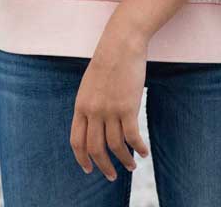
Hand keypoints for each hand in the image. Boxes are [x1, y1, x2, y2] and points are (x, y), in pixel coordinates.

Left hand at [70, 30, 149, 180]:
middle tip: (112, 176)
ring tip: (131, 167)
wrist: (121, 45)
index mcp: (80, 106)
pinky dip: (138, 148)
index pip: (76, 141)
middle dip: (103, 166)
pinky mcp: (128, 107)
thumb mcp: (90, 85)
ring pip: (115, 146)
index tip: (89, 169)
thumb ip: (90, 105)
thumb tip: (95, 125)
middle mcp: (93, 111)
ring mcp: (110, 110)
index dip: (82, 158)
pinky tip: (144, 153)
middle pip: (95, 148)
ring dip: (124, 160)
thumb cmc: (108, 62)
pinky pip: (133, 136)